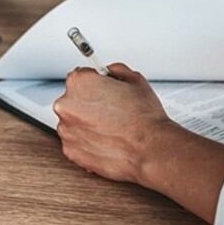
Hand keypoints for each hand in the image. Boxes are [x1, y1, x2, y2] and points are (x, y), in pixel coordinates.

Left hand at [53, 63, 223, 222]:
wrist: (154, 151)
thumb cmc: (149, 117)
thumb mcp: (137, 81)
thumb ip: (117, 72)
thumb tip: (110, 71)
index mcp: (82, 83)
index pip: (79, 76)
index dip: (96, 85)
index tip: (103, 91)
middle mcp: (69, 106)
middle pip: (74, 100)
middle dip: (92, 105)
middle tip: (114, 113)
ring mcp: (69, 131)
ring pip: (75, 123)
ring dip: (89, 125)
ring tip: (116, 131)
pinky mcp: (72, 153)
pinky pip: (77, 144)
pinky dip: (89, 144)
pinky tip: (112, 144)